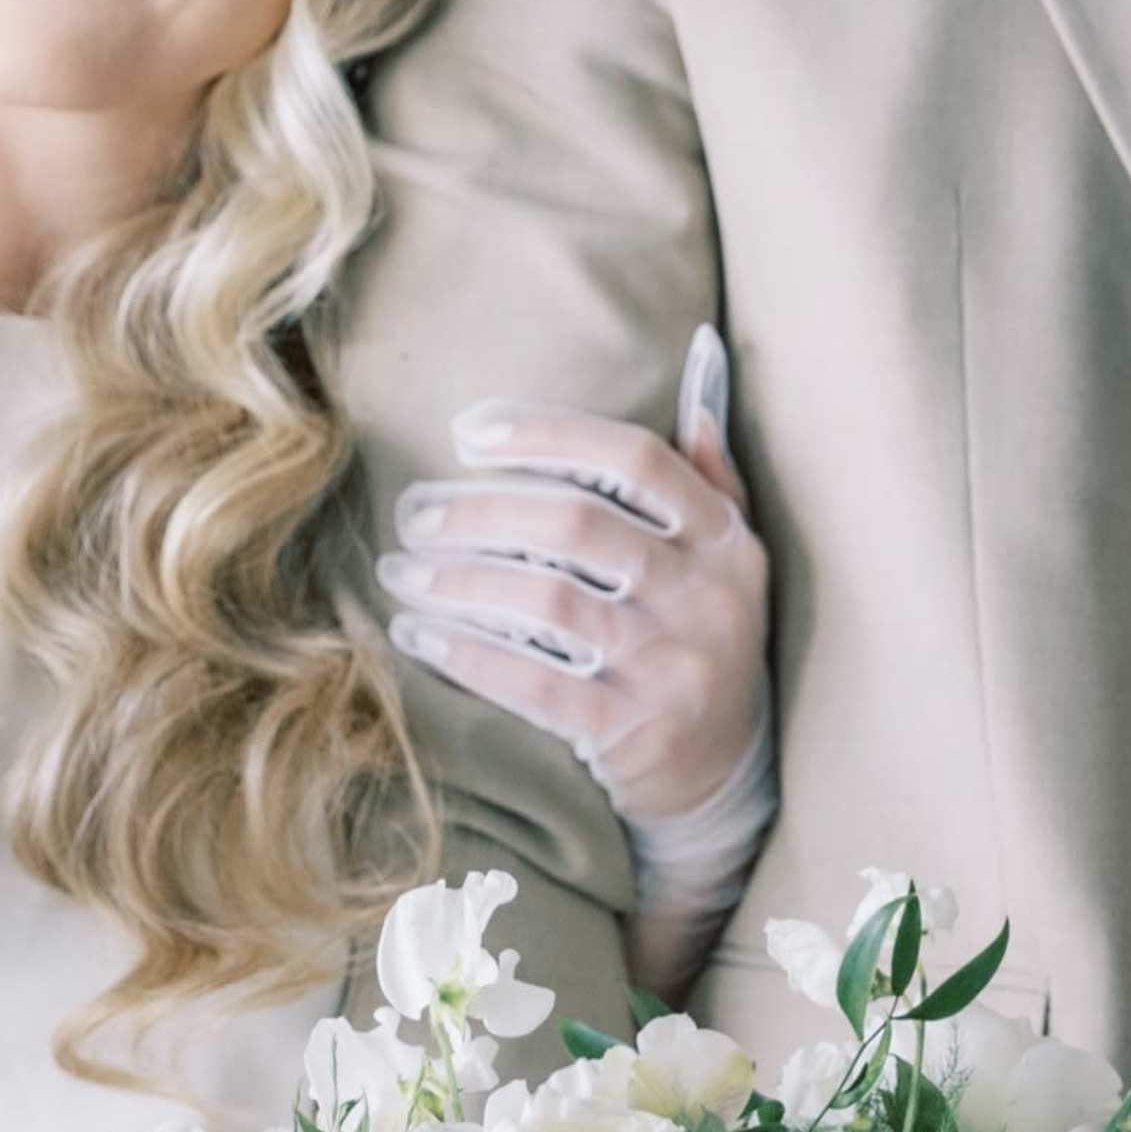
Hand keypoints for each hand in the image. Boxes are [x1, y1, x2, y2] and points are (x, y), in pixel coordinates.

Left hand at [379, 341, 769, 845]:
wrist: (722, 772)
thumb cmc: (702, 637)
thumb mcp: (728, 555)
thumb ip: (707, 470)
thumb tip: (698, 360)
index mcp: (726, 542)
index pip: (637, 461)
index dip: (549, 436)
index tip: (471, 432)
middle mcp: (707, 599)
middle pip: (577, 526)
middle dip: (481, 511)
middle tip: (414, 511)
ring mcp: (670, 668)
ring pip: (546, 603)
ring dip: (459, 580)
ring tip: (403, 570)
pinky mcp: (629, 731)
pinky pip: (531, 682)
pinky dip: (466, 652)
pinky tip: (416, 632)